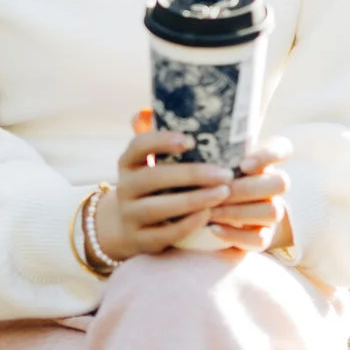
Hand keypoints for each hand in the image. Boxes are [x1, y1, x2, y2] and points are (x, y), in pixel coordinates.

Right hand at [91, 109, 233, 262]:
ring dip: (193, 200)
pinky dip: (187, 224)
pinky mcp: (140, 240)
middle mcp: (125, 188)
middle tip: (224, 173)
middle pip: (153, 178)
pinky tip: (208, 215)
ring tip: (223, 193)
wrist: (125, 227)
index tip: (191, 139)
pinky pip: (164, 233)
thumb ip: (153, 135)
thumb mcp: (147, 161)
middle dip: (191, 175)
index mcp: (128, 163)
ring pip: (158, 208)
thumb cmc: (151, 184)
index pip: (138, 146)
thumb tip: (150, 108)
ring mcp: (130, 216)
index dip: (161, 141)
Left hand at [206, 135, 293, 253]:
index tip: (244, 164)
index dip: (269, 156)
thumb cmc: (213, 175)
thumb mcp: (215, 158)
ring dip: (239, 211)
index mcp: (267, 159)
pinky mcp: (264, 237)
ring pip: (272, 211)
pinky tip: (213, 228)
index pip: (283, 148)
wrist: (219, 210)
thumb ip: (215, 147)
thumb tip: (191, 135)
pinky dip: (235, 234)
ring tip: (212, 211)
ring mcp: (271, 211)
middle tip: (221, 191)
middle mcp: (274, 185)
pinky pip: (260, 239)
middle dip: (247, 188)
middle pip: (281, 183)